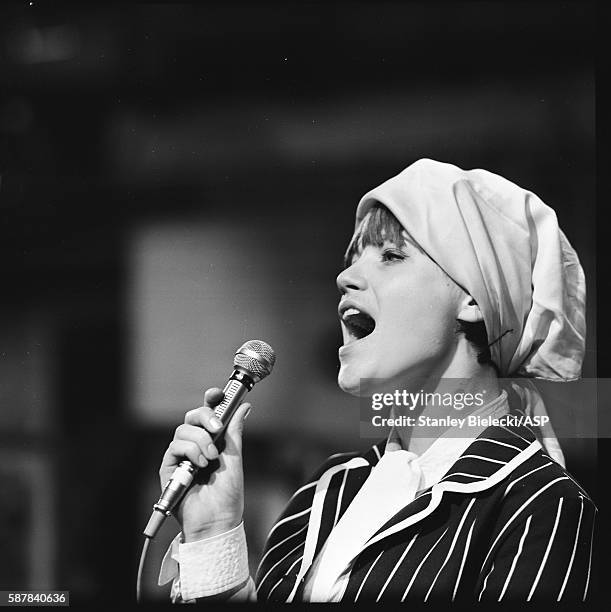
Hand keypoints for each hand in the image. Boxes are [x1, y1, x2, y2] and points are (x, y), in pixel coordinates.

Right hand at [159, 387, 250, 541]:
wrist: (217, 519)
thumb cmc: (227, 493)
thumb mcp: (235, 457)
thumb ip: (234, 431)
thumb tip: (244, 406)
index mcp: (212, 440)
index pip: (208, 413)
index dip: (211, 400)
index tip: (217, 393)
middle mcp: (195, 445)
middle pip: (193, 416)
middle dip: (205, 416)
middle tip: (217, 428)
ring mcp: (181, 455)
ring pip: (183, 429)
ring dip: (200, 441)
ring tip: (211, 458)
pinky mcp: (169, 467)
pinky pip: (175, 446)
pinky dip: (190, 451)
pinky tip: (200, 465)